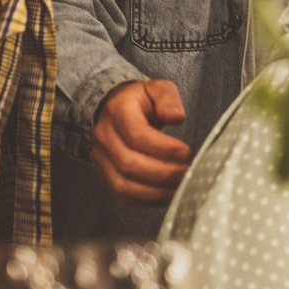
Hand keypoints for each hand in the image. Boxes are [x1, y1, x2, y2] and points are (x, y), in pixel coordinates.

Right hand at [92, 80, 190, 203]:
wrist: (110, 107)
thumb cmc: (138, 99)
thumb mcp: (156, 88)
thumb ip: (168, 99)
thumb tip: (177, 117)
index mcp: (118, 113)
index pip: (137, 135)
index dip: (163, 147)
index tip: (186, 152)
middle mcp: (105, 138)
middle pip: (129, 164)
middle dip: (162, 173)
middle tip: (186, 172)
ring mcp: (102, 159)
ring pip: (123, 184)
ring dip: (154, 191)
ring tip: (180, 187)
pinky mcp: (106, 175)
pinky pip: (122, 195)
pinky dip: (146, 200)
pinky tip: (167, 196)